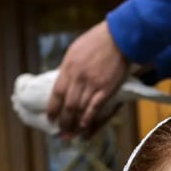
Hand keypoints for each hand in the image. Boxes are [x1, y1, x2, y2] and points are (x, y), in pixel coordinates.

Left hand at [46, 21, 129, 137]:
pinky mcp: (106, 89)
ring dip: (74, 124)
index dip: (52, 109)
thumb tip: (63, 82)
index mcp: (68, 67)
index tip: (50, 119)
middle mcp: (78, 77)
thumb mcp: (76, 51)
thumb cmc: (98, 41)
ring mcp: (92, 84)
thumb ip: (69, 68)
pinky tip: (84, 127)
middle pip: (67, 105)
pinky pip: (94, 109)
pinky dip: (88, 120)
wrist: (120, 37)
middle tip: (61, 132)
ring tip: (72, 133)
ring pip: (79, 109)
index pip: (56, 93)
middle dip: (63, 121)